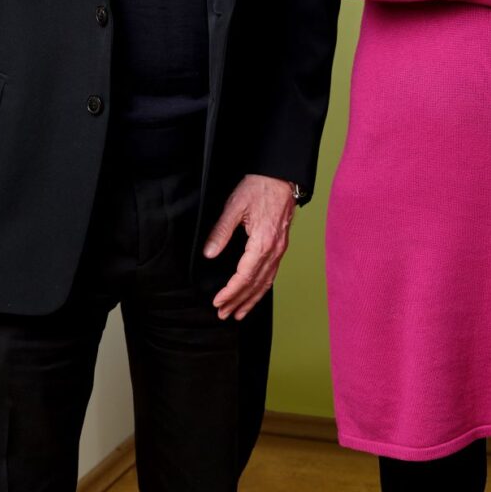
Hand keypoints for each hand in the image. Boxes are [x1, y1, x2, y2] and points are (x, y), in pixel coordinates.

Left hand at [203, 174, 296, 319]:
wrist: (281, 176)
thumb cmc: (259, 187)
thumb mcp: (234, 205)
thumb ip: (221, 231)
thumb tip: (209, 254)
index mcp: (262, 242)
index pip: (245, 276)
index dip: (231, 292)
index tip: (218, 301)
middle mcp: (274, 250)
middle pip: (256, 284)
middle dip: (239, 302)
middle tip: (223, 314)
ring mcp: (280, 250)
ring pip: (266, 282)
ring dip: (251, 300)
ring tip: (238, 313)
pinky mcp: (280, 246)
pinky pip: (272, 273)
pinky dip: (262, 288)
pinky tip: (255, 294)